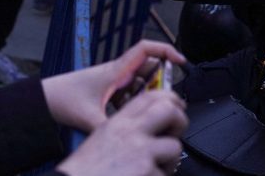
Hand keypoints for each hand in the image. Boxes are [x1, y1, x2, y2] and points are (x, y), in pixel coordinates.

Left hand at [41, 39, 186, 132]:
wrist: (46, 99)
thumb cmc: (64, 99)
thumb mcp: (90, 118)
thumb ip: (111, 129)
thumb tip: (126, 141)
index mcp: (116, 70)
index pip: (146, 49)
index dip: (166, 50)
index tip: (181, 62)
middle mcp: (117, 73)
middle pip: (149, 70)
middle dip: (160, 84)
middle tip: (165, 101)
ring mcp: (113, 82)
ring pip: (141, 84)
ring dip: (147, 96)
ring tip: (148, 112)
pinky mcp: (109, 91)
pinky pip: (130, 94)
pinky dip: (135, 103)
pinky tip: (130, 117)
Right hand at [56, 90, 186, 175]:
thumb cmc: (85, 172)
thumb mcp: (101, 139)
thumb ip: (126, 129)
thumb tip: (151, 126)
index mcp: (118, 122)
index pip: (150, 96)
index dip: (168, 98)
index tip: (175, 105)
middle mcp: (130, 132)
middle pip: (169, 111)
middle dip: (180, 121)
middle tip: (174, 134)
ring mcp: (141, 152)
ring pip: (174, 147)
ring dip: (169, 161)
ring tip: (155, 169)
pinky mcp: (147, 172)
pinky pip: (166, 175)